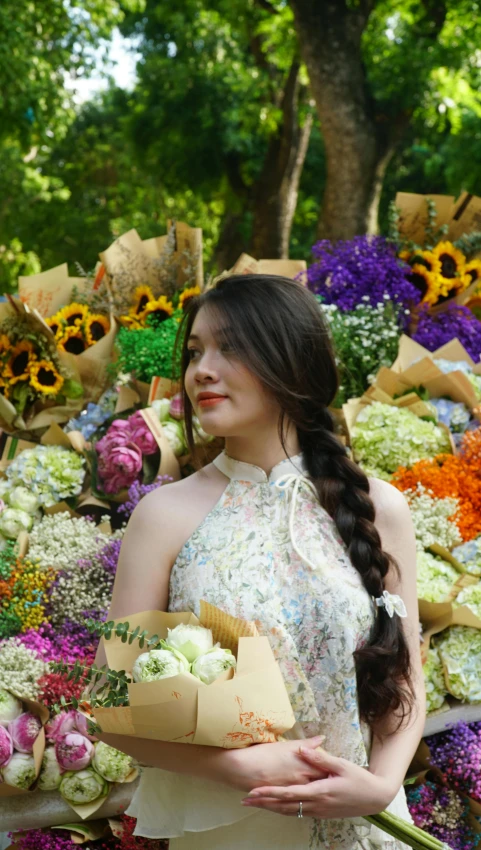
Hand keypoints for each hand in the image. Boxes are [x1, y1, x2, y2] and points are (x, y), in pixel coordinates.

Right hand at [222, 735, 327, 792]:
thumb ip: (307, 743)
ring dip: (315, 790)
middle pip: (321, 782)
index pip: (325, 768)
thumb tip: (322, 738)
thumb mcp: (286, 745)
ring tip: (317, 785)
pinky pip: (299, 800)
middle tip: (328, 776)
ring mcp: (295, 791)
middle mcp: (303, 781)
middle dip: (325, 780)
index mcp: (305, 765)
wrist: (245, 769)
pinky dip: (303, 797)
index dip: (330, 768)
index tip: (333, 766)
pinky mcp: (285, 799)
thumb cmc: (265, 753)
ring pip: (311, 793)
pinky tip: (304, 795)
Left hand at [241, 746, 397, 817]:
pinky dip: (285, 810)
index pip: (289, 794)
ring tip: (255, 804)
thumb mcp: (341, 765)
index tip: (254, 791)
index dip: (270, 793)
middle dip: (264, 803)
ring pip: (290, 812)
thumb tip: (302, 748)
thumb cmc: (359, 779)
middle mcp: (317, 805)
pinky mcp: (323, 814)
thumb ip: (319, 758)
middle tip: (245, 801)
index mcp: (319, 792)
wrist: (375, 798)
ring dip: (272, 808)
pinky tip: (277, 807)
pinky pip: (299, 813)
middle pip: (285, 806)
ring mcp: (319, 812)